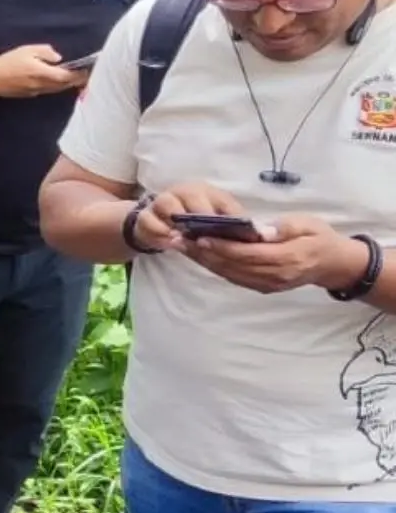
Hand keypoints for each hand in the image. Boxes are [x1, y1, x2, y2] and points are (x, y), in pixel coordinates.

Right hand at [0, 44, 83, 97]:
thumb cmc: (8, 62)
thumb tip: (58, 58)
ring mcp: (35, 92)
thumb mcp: (27, 50)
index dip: (78, 75)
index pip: (66, 77)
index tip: (87, 72)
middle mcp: (42, 85)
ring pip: (54, 90)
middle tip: (84, 76)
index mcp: (43, 73)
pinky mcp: (28, 94)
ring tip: (71, 79)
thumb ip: (45, 52)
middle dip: (74, 81)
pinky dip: (52, 86)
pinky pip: (45, 90)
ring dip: (64, 85)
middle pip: (63, 85)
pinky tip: (51, 81)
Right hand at [134, 182, 252, 252]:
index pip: (216, 198)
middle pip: (189, 196)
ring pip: (166, 205)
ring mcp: (162, 201)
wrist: (160, 219)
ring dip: (175, 223)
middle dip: (197, 217)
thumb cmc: (195, 218)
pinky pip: (148, 221)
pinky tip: (170, 244)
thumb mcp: (217, 217)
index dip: (224, 215)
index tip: (229, 231)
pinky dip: (158, 232)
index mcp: (205, 191)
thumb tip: (263, 236)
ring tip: (183, 240)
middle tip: (204, 236)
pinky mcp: (145, 216)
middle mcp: (183, 191)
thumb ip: (234, 223)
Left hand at [185, 214, 369, 294]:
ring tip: (182, 246)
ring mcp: (267, 284)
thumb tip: (259, 231)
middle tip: (179, 239)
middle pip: (233, 266)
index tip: (200, 237)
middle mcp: (275, 275)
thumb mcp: (308, 224)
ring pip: (230, 273)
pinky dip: (215, 267)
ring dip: (204, 261)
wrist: (333, 264)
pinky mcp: (262, 287)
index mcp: (287, 258)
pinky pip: (234, 278)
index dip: (222, 247)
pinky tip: (199, 255)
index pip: (248, 254)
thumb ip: (283, 228)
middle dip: (204, 253)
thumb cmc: (319, 237)